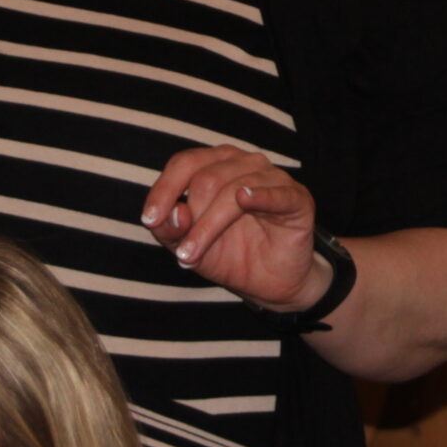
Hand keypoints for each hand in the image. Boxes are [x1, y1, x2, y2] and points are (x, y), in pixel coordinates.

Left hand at [141, 146, 329, 312]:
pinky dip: (260, 195)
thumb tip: (174, 213)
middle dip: (189, 220)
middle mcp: (244, 163)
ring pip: (233, 190)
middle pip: (206, 179)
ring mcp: (273, 178)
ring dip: (208, 227)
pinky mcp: (297, 198)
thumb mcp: (187, 246)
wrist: (270, 283)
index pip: (185, 163)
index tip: (149, 220)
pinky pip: (277, 193)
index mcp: (216, 165)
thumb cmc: (228, 254)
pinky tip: (245, 201)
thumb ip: (170, 229)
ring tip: (194, 255)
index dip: (164, 189)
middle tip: (183, 254)